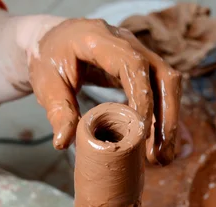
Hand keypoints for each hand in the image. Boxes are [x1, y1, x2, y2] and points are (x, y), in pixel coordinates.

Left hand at [0, 12, 180, 164]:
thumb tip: (63, 142)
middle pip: (162, 75)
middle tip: (160, 155)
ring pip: (168, 85)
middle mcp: (126, 42)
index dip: (142, 98)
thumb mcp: (46, 85)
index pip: (133, 65)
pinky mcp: (142, 69)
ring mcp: (138, 53)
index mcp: (99, 39)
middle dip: (167, 117)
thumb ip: (57, 111)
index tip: (141, 134)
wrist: (52, 42)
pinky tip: (160, 146)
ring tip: (163, 158)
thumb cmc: (48, 60)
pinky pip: (161, 92)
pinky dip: (163, 120)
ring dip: (169, 122)